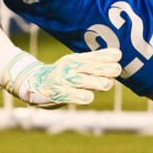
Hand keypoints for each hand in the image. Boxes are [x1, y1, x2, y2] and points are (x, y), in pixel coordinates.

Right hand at [2, 48, 122, 108]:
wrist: (33, 82)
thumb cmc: (62, 74)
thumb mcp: (76, 64)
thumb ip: (95, 61)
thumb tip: (118, 54)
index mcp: (74, 60)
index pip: (91, 57)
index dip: (105, 56)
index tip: (118, 56)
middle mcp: (69, 69)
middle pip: (88, 68)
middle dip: (103, 68)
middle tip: (116, 70)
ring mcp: (62, 81)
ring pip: (80, 81)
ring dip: (94, 82)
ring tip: (107, 84)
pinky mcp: (56, 94)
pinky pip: (68, 95)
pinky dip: (78, 96)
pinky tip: (88, 97)